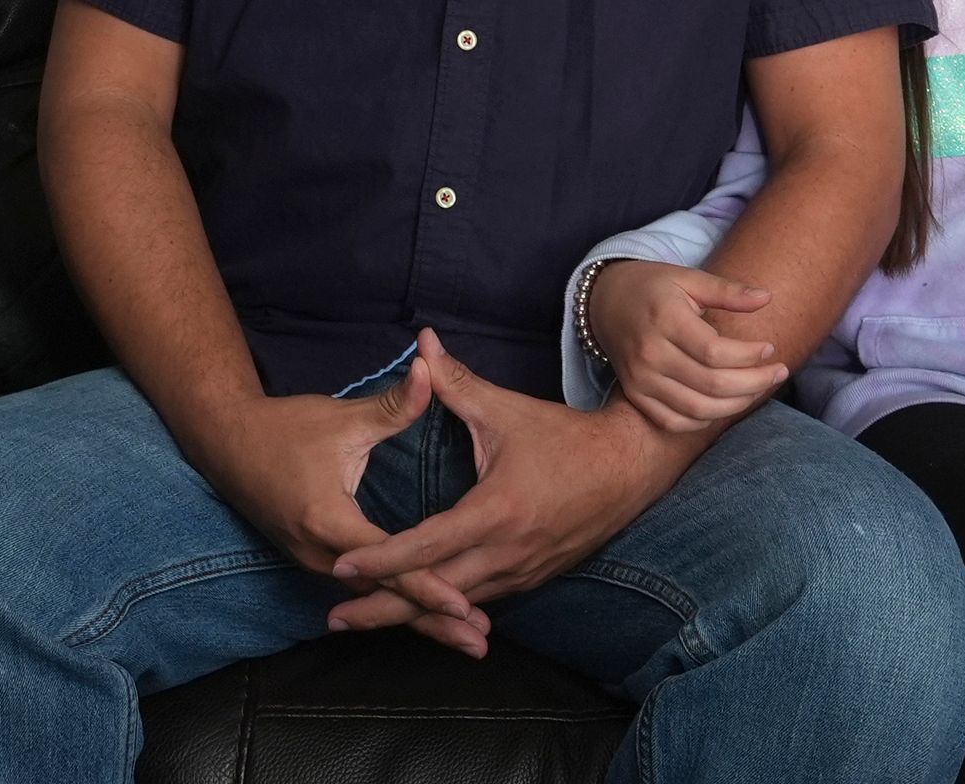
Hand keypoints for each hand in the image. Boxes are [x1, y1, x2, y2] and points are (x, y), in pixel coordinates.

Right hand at [184, 356, 489, 652]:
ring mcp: (314, 562)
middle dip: (434, 620)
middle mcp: (321, 554)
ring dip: (418, 617)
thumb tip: (428, 370)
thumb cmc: (285, 428)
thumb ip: (392, 405)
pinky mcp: (315, 560)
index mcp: (330, 521)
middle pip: (386, 594)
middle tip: (480, 644)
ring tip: (463, 637)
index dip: (429, 586)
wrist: (226, 442)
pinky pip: (362, 588)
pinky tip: (425, 615)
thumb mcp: (342, 418)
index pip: (389, 561)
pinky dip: (395, 603)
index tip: (465, 608)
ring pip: (374, 597)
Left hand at [327, 330, 698, 639]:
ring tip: (364, 619)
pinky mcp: (532, 579)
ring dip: (412, 616)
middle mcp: (507, 553)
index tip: (340, 567)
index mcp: (495, 512)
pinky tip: (422, 614)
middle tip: (334, 619)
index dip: (380, 560)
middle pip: (434, 594)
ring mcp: (522, 573)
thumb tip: (421, 344)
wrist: (630, 466)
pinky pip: (482, 601)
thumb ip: (457, 382)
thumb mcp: (507, 410)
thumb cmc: (566, 437)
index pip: (425, 546)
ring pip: (458, 605)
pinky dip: (448, 610)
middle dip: (382, 608)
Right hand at [589, 260, 787, 434]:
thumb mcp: (688, 278)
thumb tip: (767, 298)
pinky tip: (725, 404)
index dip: (749, 356)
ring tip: (758, 389)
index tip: (771, 349)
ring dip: (736, 405)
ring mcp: (640, 379)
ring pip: (698, 409)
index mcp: (665, 319)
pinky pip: (675, 422)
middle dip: (754, 383)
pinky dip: (704, 420)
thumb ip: (727, 291)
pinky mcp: (635, 396)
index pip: (715, 352)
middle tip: (778, 373)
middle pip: (712, 384)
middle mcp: (650, 354)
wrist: (604, 302)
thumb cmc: (653, 287)